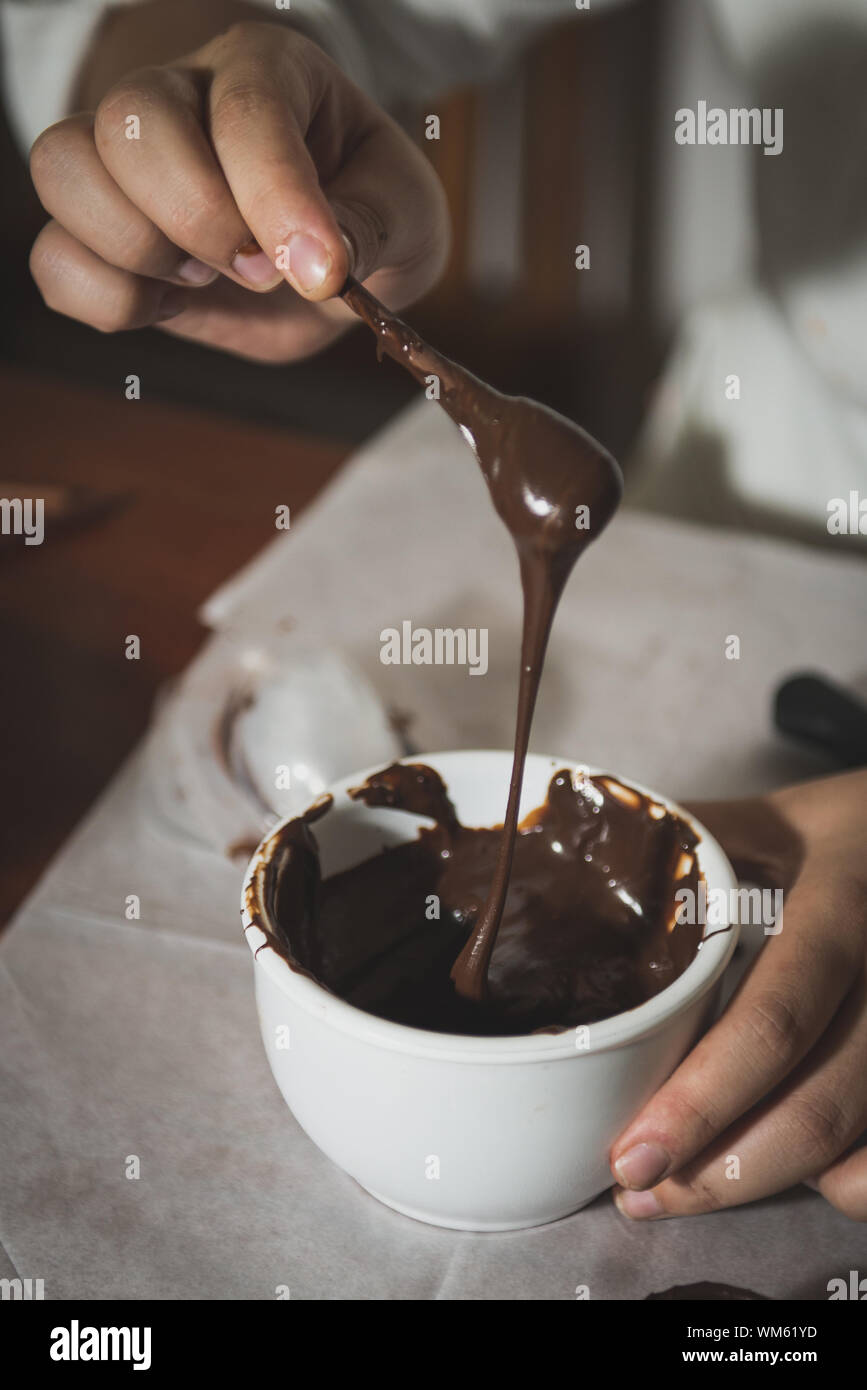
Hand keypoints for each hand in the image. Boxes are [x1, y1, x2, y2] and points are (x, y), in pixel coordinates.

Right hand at [28, 19, 448, 360]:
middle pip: (130, 123)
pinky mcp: (99, 237)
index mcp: (268, 71)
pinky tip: (168, 304)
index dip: (275, 197)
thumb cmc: (368, 216)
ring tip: (201, 279)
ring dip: (135, 249)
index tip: (321, 273)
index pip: (245, 112)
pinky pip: (53, 257)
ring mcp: (125, 166)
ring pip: (63, 169)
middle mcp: (180, 98)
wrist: (324, 262)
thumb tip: (322, 262)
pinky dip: (105, 298)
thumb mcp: (407, 215)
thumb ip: (376, 225)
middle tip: (259, 272)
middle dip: (197, 218)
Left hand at [610, 767, 866, 1221]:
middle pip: (818, 1109)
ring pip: (854, 1147)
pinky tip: (776, 1167)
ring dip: (763, 1186)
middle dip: (719, 1172)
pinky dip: (837, 1186)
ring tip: (680, 1190)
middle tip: (640, 1191)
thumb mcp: (766, 824)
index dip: (702, 1102)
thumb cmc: (835, 836)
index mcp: (840, 908)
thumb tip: (572, 871)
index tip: (631, 1151)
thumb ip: (683, 850)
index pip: (775, 1022)